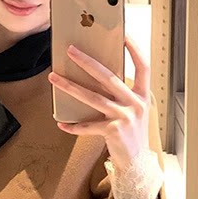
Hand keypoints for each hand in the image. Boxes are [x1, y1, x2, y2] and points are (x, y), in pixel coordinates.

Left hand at [48, 33, 150, 171]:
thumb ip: (122, 94)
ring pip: (93, 97)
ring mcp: (125, 117)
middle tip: (71, 51)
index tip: (123, 35)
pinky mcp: (113, 131)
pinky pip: (88, 126)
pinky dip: (73, 126)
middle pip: (109, 77)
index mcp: (142, 95)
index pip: (143, 66)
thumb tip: (97, 75)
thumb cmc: (132, 133)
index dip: (135, 49)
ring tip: (54, 77)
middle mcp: (136, 104)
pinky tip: (61, 124)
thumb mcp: (134, 111)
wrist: (138, 163)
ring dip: (70, 87)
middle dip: (87, 62)